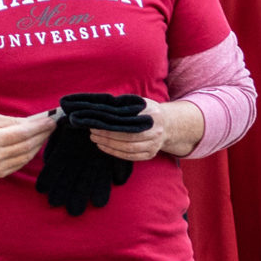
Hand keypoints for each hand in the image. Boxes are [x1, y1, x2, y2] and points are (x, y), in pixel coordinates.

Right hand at [0, 111, 57, 177]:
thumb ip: (13, 122)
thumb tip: (35, 122)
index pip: (23, 134)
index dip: (39, 127)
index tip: (51, 120)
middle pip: (27, 145)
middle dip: (42, 134)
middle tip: (51, 125)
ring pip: (27, 156)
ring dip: (39, 144)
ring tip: (45, 133)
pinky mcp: (0, 174)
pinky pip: (21, 163)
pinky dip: (30, 153)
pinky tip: (34, 144)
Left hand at [89, 99, 203, 161]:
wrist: (167, 124)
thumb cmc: (149, 112)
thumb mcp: (142, 103)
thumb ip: (126, 105)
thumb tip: (104, 108)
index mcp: (153, 117)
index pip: (129, 124)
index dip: (111, 126)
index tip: (97, 124)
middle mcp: (156, 132)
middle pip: (128, 138)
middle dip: (107, 136)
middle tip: (93, 133)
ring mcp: (154, 146)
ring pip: (128, 149)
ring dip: (109, 145)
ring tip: (96, 139)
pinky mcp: (150, 155)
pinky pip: (130, 156)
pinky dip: (115, 153)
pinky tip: (104, 147)